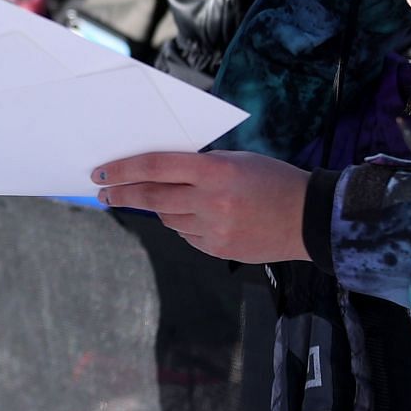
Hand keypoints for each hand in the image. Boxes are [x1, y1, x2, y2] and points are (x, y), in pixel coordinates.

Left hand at [93, 150, 309, 261]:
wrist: (309, 218)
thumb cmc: (273, 179)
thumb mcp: (235, 160)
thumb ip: (198, 165)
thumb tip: (158, 172)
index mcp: (213, 170)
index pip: (154, 167)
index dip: (123, 170)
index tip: (101, 173)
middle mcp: (210, 201)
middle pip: (151, 197)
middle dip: (122, 194)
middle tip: (103, 193)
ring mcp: (213, 230)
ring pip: (167, 218)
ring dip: (157, 207)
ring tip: (159, 198)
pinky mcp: (218, 250)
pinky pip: (187, 234)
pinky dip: (183, 223)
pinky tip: (195, 215)